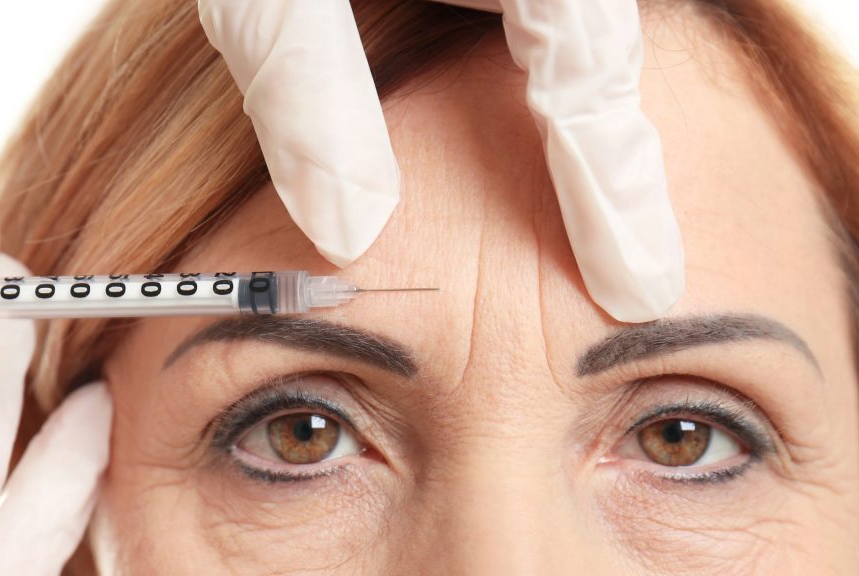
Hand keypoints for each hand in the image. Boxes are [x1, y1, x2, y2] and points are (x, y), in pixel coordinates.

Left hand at [197, 0, 683, 322]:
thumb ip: (308, 82)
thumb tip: (349, 231)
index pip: (587, 58)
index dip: (613, 179)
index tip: (637, 281)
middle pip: (604, 38)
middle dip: (613, 150)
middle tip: (632, 263)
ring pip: (579, 19)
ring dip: (581, 105)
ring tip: (588, 204)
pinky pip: (537, 8)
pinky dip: (539, 62)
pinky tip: (521, 107)